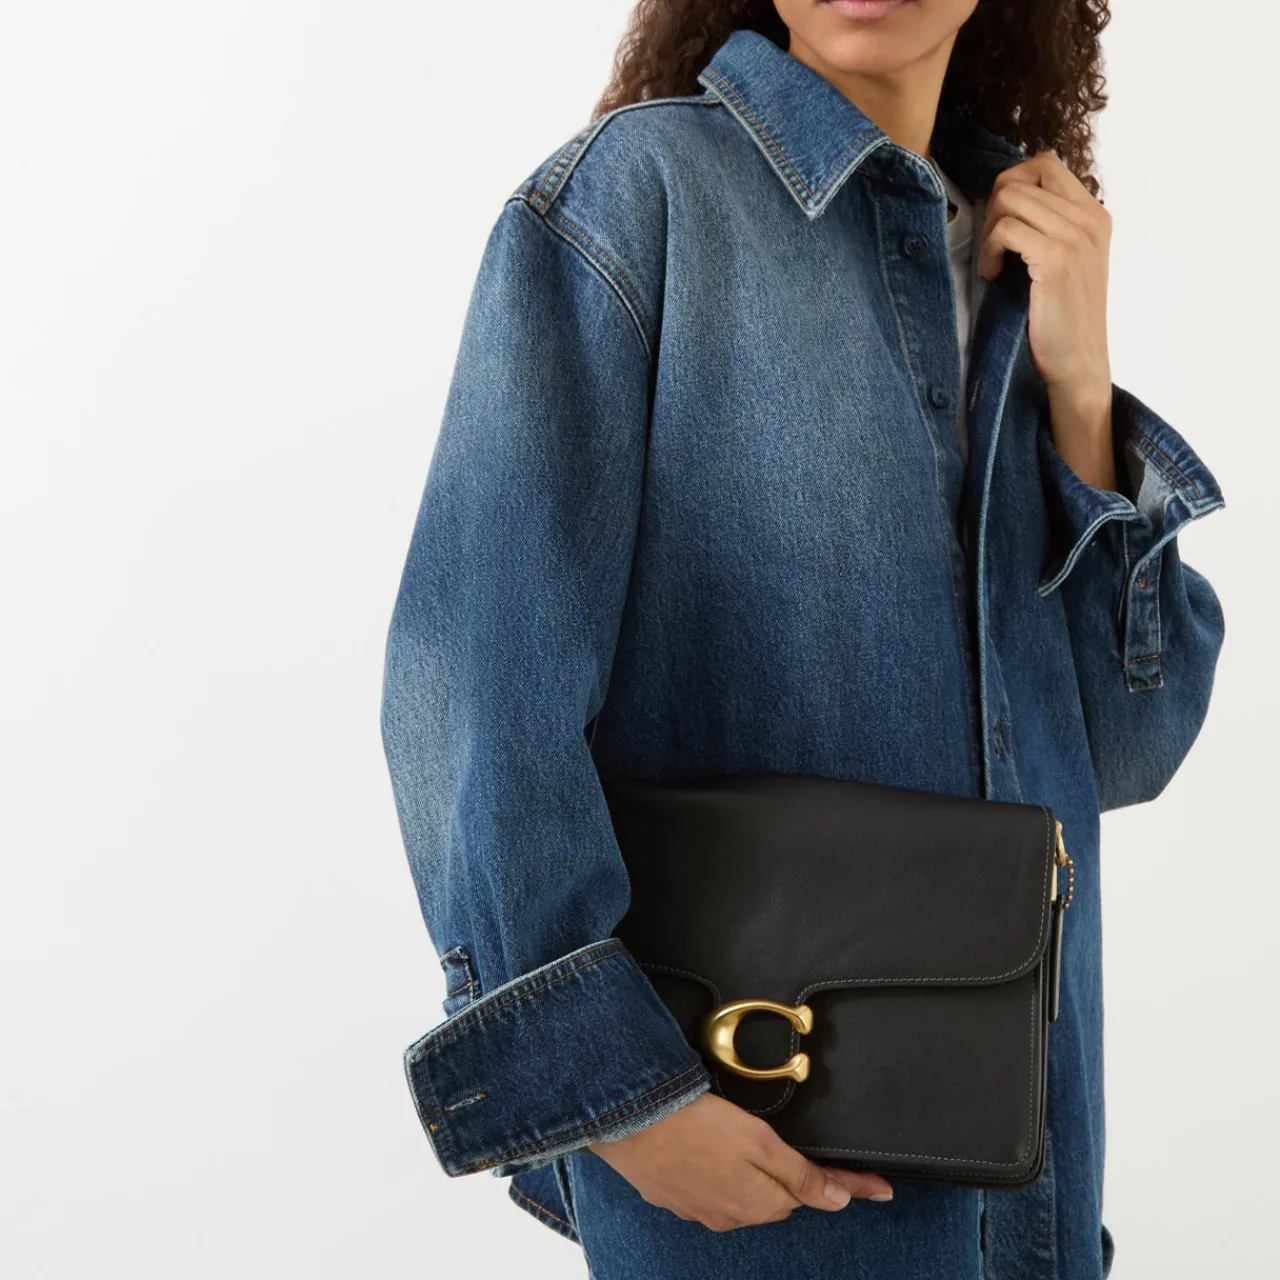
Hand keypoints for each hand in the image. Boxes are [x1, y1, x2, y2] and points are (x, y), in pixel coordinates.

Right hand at [585, 1091, 893, 1232]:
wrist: (626, 1120)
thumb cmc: (695, 1124)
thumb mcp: (760, 1142)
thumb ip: (801, 1174)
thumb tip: (839, 1201)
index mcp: (759, 1204)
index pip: (814, 1195)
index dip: (847, 1184)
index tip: (882, 1188)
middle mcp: (731, 1216)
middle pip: (776, 1194)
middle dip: (785, 1171)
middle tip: (781, 1136)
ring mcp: (698, 1209)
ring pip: (741, 1191)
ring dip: (748, 1170)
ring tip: (735, 1133)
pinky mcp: (671, 1194)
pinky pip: (708, 1186)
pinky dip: (713, 1168)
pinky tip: (703, 1144)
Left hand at [977, 150, 1118, 490]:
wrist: (1078, 363)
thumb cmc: (1061, 318)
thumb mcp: (1063, 261)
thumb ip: (1047, 226)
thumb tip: (1005, 197)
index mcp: (1094, 214)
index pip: (1044, 163)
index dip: (1011, 185)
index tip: (1001, 224)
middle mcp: (1090, 218)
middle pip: (1022, 176)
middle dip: (994, 207)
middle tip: (992, 247)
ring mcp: (1076, 236)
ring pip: (1010, 198)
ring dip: (988, 231)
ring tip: (994, 264)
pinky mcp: (1057, 258)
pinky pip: (1006, 229)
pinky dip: (989, 250)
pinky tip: (994, 275)